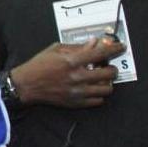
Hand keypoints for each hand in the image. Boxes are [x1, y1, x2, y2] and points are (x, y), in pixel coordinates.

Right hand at [10, 38, 125, 108]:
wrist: (26, 85)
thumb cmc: (39, 65)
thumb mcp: (55, 49)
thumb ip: (77, 47)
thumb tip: (94, 43)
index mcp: (72, 61)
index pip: (101, 53)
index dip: (114, 49)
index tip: (121, 47)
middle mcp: (77, 77)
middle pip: (108, 73)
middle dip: (112, 68)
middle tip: (108, 66)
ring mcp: (78, 92)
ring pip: (107, 89)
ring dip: (107, 82)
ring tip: (101, 79)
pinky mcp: (76, 103)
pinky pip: (98, 101)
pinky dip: (99, 94)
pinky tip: (93, 88)